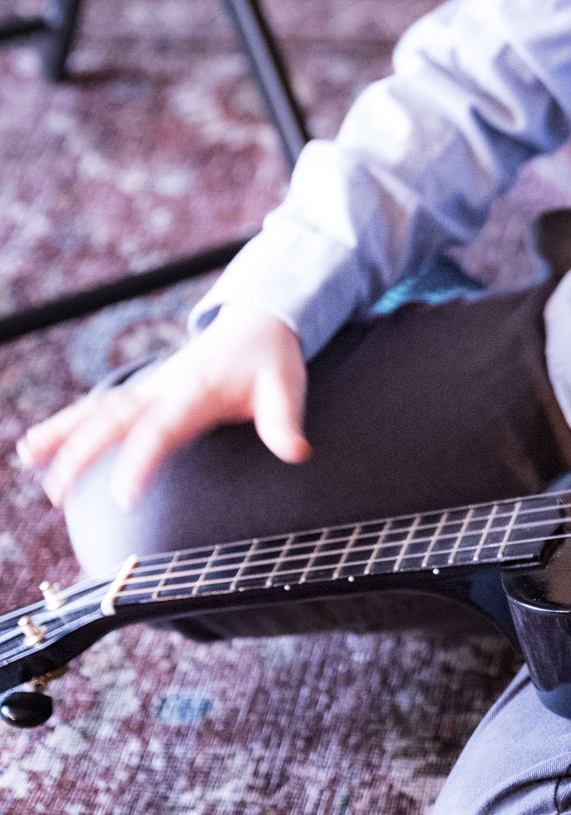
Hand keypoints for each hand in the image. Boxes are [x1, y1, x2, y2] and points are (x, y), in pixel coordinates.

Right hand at [16, 304, 309, 510]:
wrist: (259, 318)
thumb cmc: (271, 359)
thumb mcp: (286, 387)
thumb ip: (284, 422)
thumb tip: (297, 452)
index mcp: (195, 391)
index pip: (161, 429)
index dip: (141, 461)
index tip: (122, 496)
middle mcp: (165, 388)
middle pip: (114, 418)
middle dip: (82, 451)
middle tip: (56, 491)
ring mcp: (152, 388)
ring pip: (99, 409)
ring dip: (63, 432)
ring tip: (28, 458)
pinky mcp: (147, 392)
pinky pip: (102, 407)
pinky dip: (70, 423)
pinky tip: (38, 444)